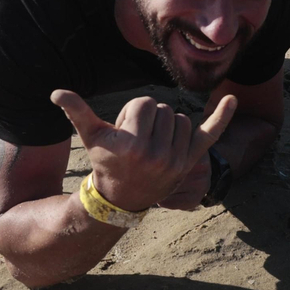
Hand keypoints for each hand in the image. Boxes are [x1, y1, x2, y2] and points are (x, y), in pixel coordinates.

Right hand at [50, 90, 235, 211]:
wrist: (122, 197)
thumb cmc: (105, 161)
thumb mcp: (90, 137)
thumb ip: (77, 112)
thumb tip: (56, 92)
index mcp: (132, 144)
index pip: (144, 104)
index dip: (131, 113)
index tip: (123, 134)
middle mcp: (157, 154)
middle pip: (164, 109)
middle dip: (149, 120)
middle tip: (137, 143)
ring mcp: (177, 159)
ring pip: (181, 119)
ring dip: (167, 126)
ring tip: (153, 145)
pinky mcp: (190, 161)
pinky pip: (211, 133)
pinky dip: (223, 116)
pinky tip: (232, 100)